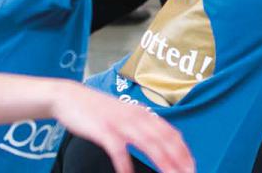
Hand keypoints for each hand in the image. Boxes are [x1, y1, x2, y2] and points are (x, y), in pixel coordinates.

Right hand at [51, 84, 194, 172]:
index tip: (192, 166)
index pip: (172, 133)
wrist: (69, 97)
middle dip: (179, 159)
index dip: (184, 151)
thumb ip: (141, 126)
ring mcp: (121, 123)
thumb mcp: (125, 115)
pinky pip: (118, 150)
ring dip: (163, 162)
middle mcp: (137, 117)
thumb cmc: (98, 111)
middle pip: (165, 140)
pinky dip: (125, 164)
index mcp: (144, 114)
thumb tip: (158, 141)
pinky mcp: (104, 130)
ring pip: (149, 144)